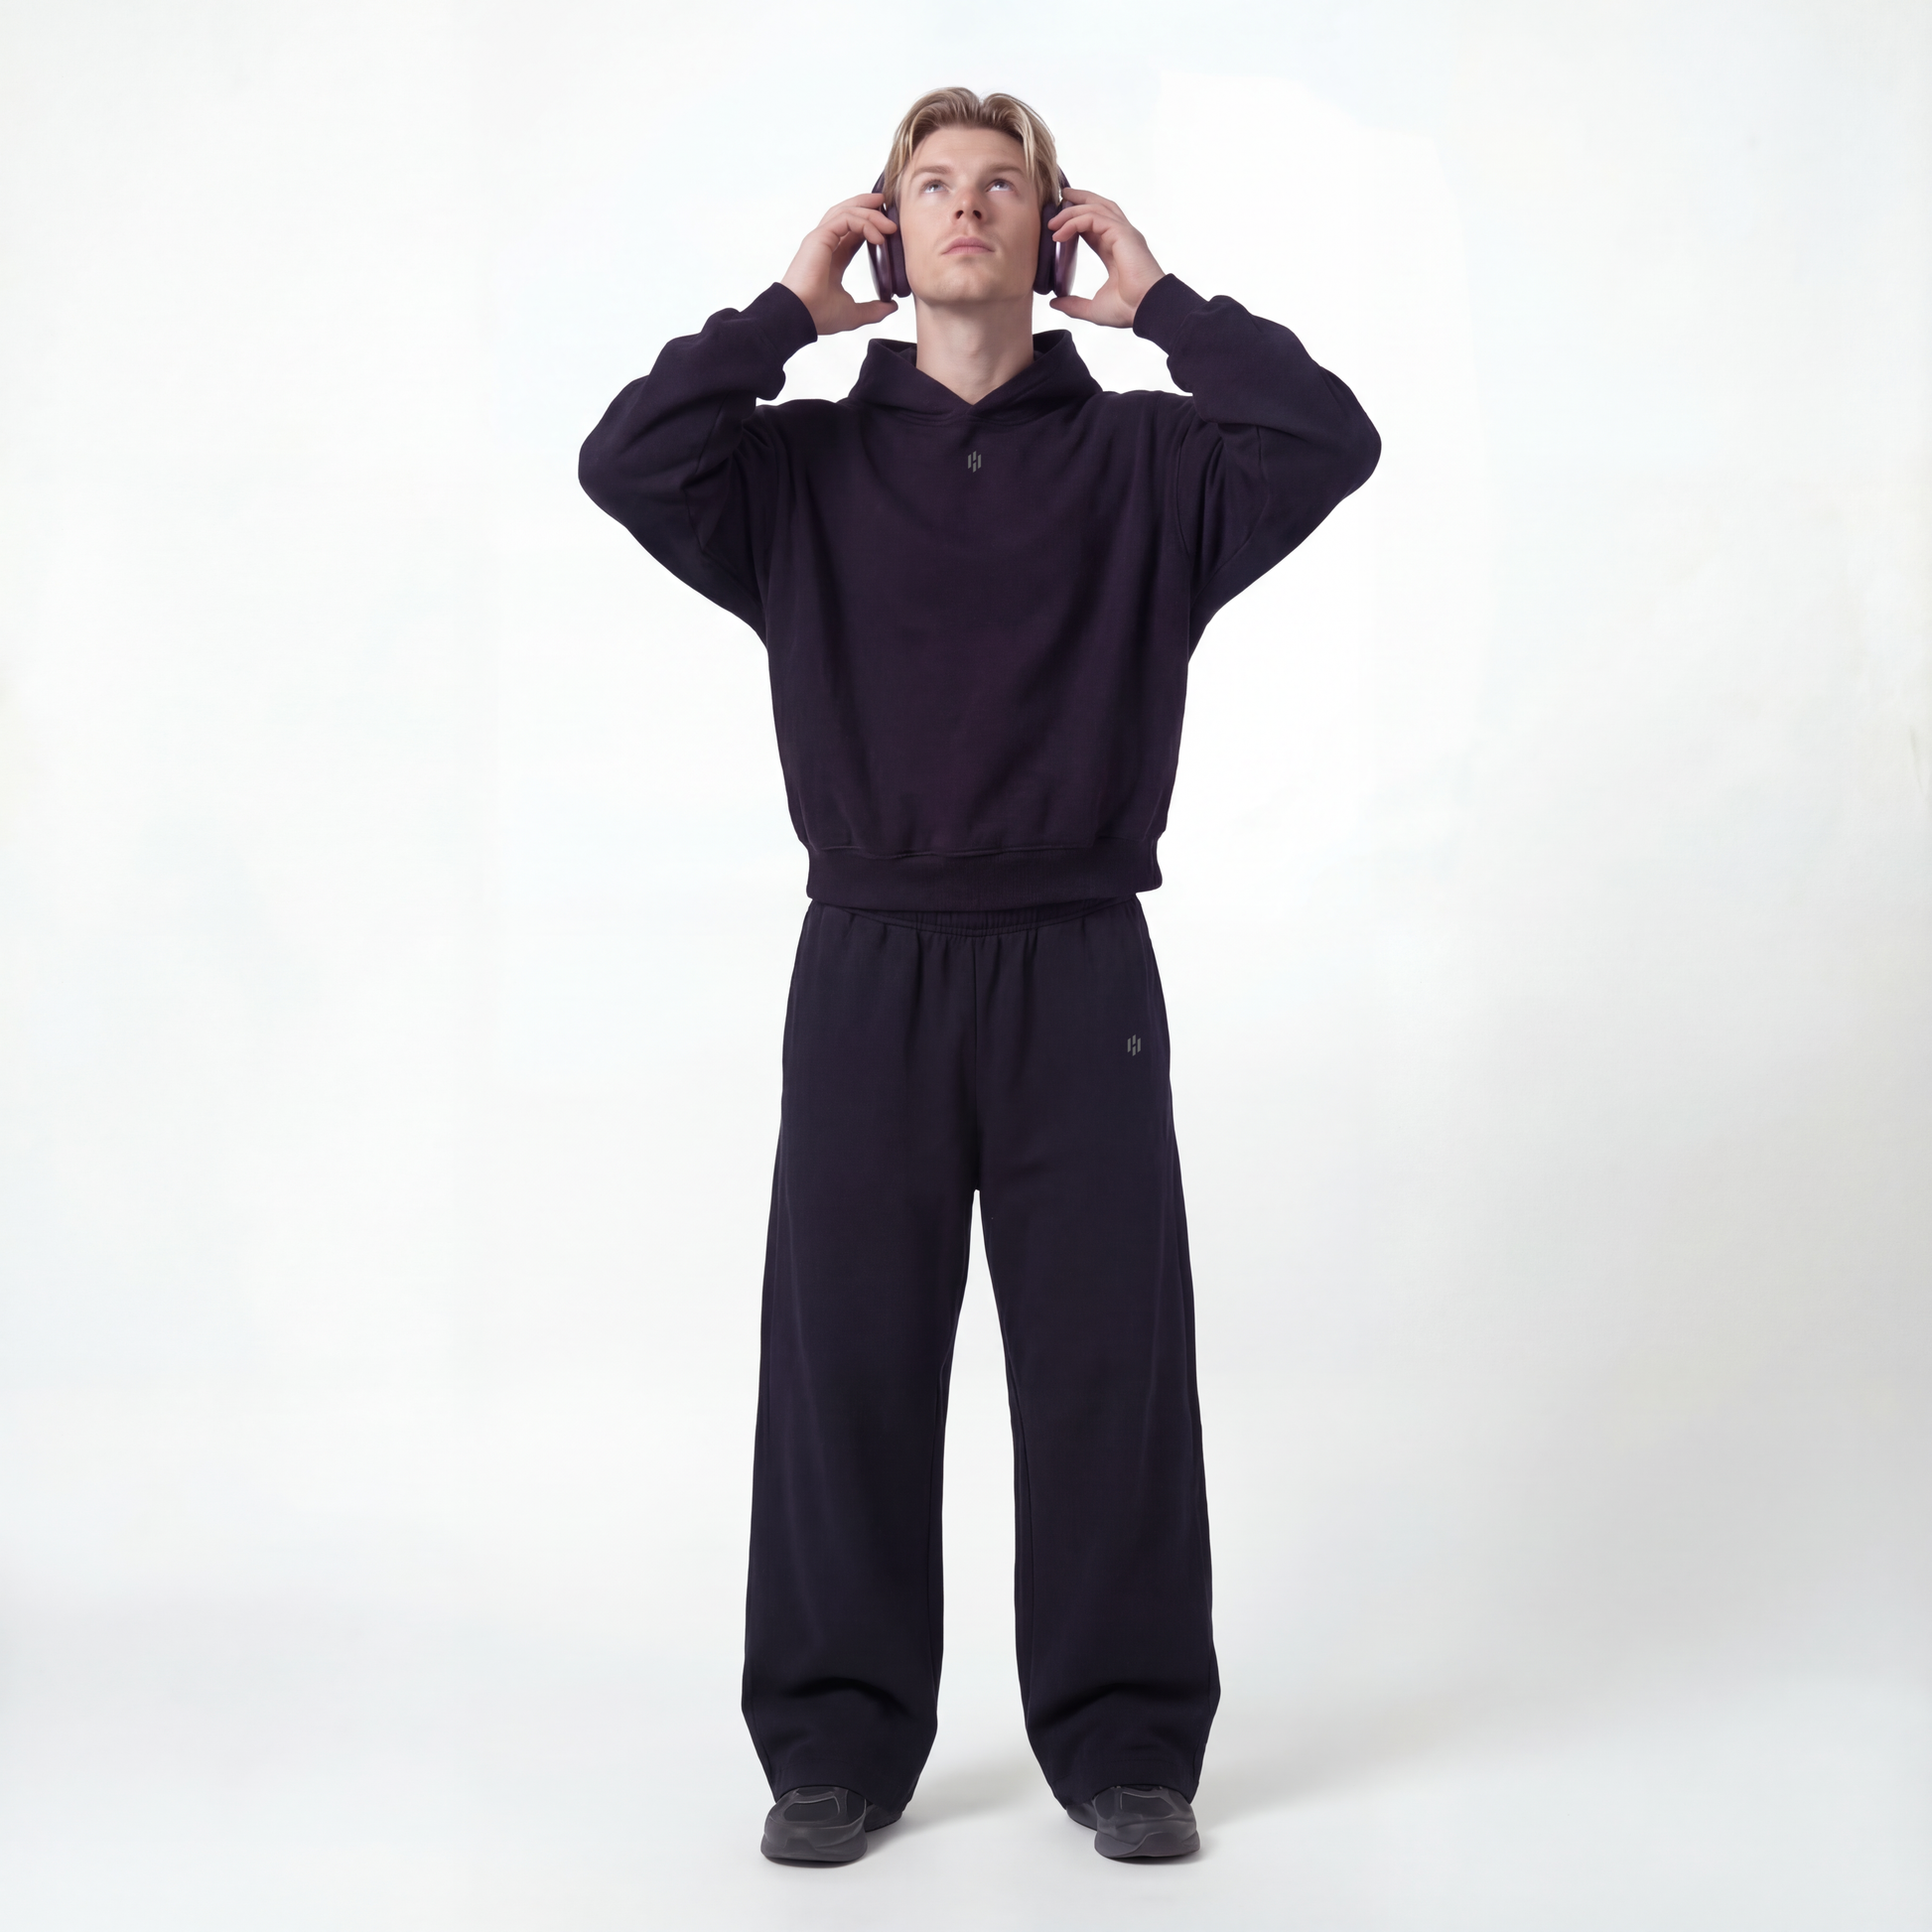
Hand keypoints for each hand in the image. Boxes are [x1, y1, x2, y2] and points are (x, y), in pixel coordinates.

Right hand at [780, 195, 900, 335]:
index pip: (853, 233)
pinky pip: (845, 220)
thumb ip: (873, 310)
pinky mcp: (819, 237)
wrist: (801, 317)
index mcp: (832, 260)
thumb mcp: (854, 314)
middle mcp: (825, 245)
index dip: (870, 225)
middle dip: (868, 207)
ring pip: (846, 212)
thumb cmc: (818, 316)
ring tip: (889, 223)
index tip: (890, 227)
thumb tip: (891, 307)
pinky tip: (878, 237)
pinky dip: (864, 223)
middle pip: (847, 214)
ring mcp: (821, 239)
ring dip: (870, 213)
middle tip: (887, 205)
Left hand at [1046, 190, 1163, 327]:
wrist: (1146, 309)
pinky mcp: (1121, 233)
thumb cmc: (1129, 309)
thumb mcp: (1093, 308)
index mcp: (1115, 250)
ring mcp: (1122, 233)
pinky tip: (1059, 233)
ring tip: (1053, 219)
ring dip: (1072, 210)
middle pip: (1099, 207)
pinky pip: (1092, 218)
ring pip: (1095, 208)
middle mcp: (1121, 237)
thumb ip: (1074, 304)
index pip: (1095, 226)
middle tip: (1060, 197)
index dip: (1077, 220)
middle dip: (1079, 199)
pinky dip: (1074, 221)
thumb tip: (1055, 303)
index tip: (1059, 222)